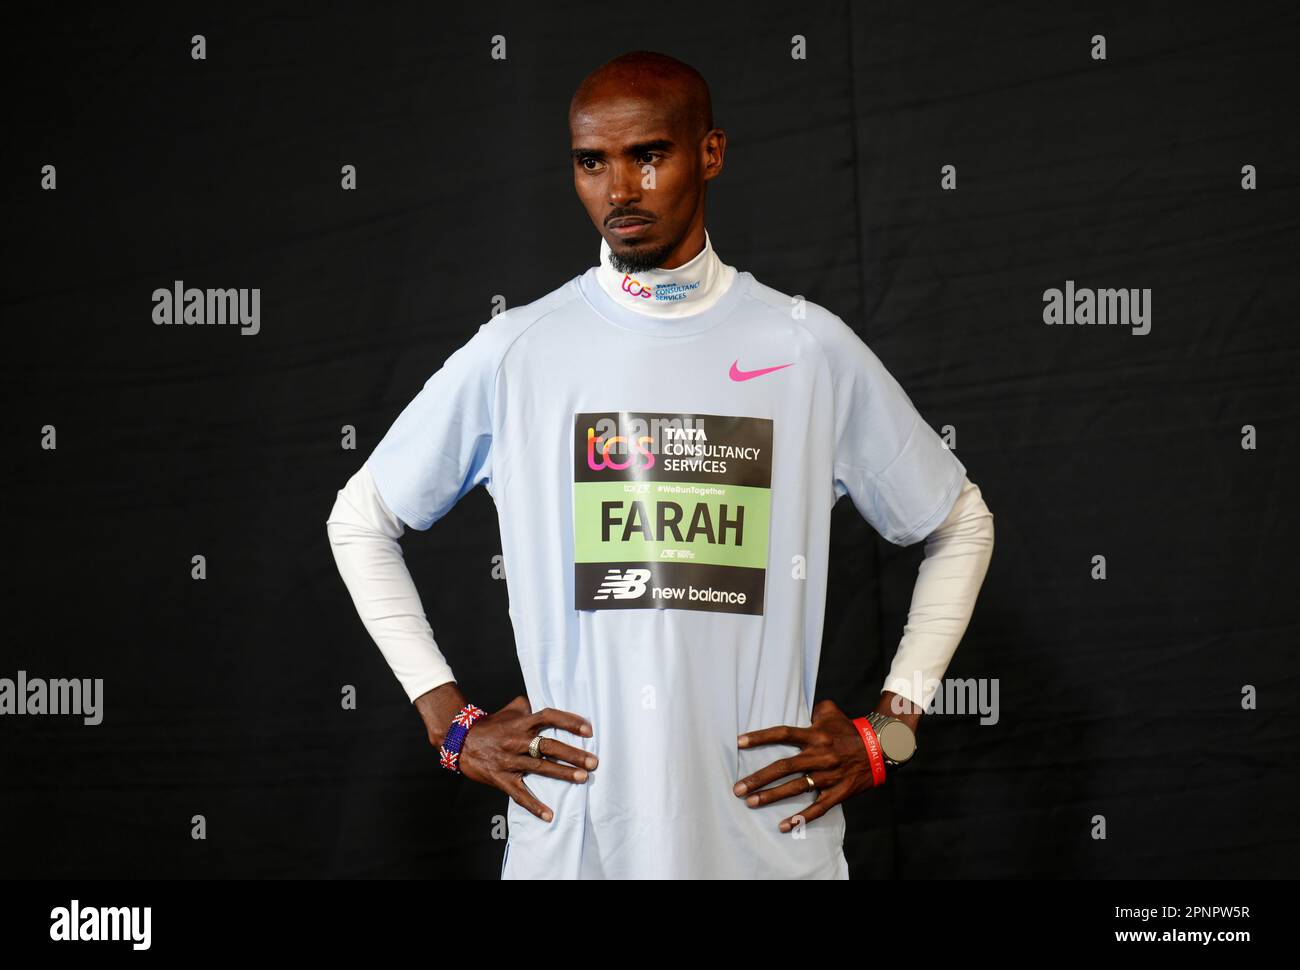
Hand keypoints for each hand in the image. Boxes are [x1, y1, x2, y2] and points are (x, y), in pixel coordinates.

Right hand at [454, 695, 597, 823]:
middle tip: (593, 762)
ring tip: (583, 779)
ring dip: (562, 774)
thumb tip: (547, 697)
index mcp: (521, 723)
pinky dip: (534, 805)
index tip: (588, 730)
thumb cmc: (491, 725)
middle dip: (572, 754)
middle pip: (548, 746)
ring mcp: (509, 761)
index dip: (569, 721)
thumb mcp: (510, 710)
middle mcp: (517, 740)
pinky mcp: (501, 779)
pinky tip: (549, 815)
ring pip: (539, 767)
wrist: (460, 741)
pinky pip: (519, 794)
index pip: (548, 717)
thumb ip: (529, 705)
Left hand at [734, 698, 880, 832]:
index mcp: (816, 736)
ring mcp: (828, 776)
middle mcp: (819, 756)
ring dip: (772, 797)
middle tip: (738, 788)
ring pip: (796, 788)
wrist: (881, 748)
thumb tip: (803, 711)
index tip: (739, 742)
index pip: (783, 734)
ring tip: (751, 802)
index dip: (761, 738)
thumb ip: (813, 709)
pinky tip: (784, 826)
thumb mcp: (831, 712)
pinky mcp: (838, 793)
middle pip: (784, 766)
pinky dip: (801, 818)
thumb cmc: (850, 730)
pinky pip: (818, 808)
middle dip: (759, 778)